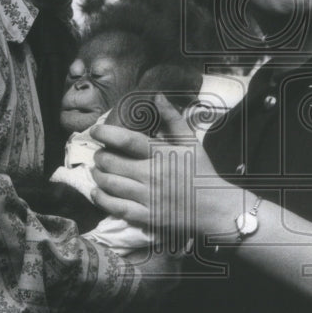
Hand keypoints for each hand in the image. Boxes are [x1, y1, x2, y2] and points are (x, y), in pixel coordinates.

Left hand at [92, 94, 225, 238]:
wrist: (215, 206)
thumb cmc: (201, 170)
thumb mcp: (191, 141)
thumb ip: (172, 119)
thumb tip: (157, 96)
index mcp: (162, 154)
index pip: (127, 140)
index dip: (106, 134)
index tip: (96, 131)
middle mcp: (153, 174)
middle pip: (112, 163)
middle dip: (100, 156)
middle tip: (99, 154)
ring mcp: (149, 197)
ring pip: (111, 185)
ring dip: (98, 176)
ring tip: (97, 170)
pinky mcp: (148, 216)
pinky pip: (117, 208)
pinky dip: (102, 200)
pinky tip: (97, 193)